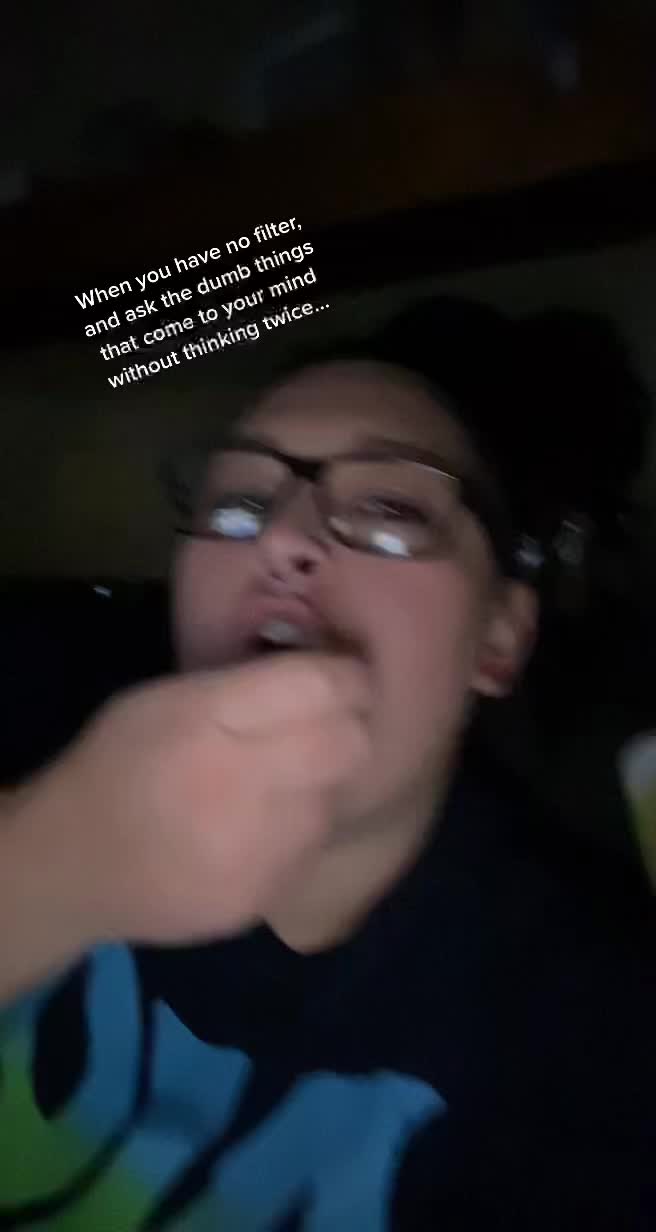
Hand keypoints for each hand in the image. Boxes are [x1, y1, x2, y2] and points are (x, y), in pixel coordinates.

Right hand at [39, 653, 371, 946]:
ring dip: (321, 781)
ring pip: (336, 797)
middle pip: (348, 744)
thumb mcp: (161, 699)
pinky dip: (298, 829)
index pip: (320, 687)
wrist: (70, 870)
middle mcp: (242, 787)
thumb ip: (243, 685)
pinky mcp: (264, 897)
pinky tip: (259, 826)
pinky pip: (312, 847)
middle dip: (345, 726)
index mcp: (208, 723)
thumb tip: (322, 672)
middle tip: (320, 724)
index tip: (343, 672)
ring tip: (279, 780)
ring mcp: (258, 851)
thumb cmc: (116, 764)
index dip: (345, 675)